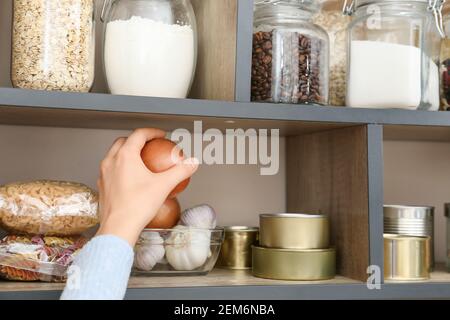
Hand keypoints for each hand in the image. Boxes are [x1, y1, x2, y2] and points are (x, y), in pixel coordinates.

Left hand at [96, 128, 198, 246]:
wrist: (118, 227)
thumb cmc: (138, 205)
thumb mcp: (164, 185)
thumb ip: (180, 171)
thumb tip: (192, 163)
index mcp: (125, 156)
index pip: (138, 134)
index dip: (152, 132)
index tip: (160, 135)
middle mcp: (111, 161)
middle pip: (123, 141)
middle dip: (137, 139)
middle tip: (150, 145)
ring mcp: (103, 174)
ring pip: (114, 155)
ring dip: (127, 152)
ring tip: (140, 160)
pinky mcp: (102, 186)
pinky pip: (111, 170)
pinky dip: (121, 167)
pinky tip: (131, 178)